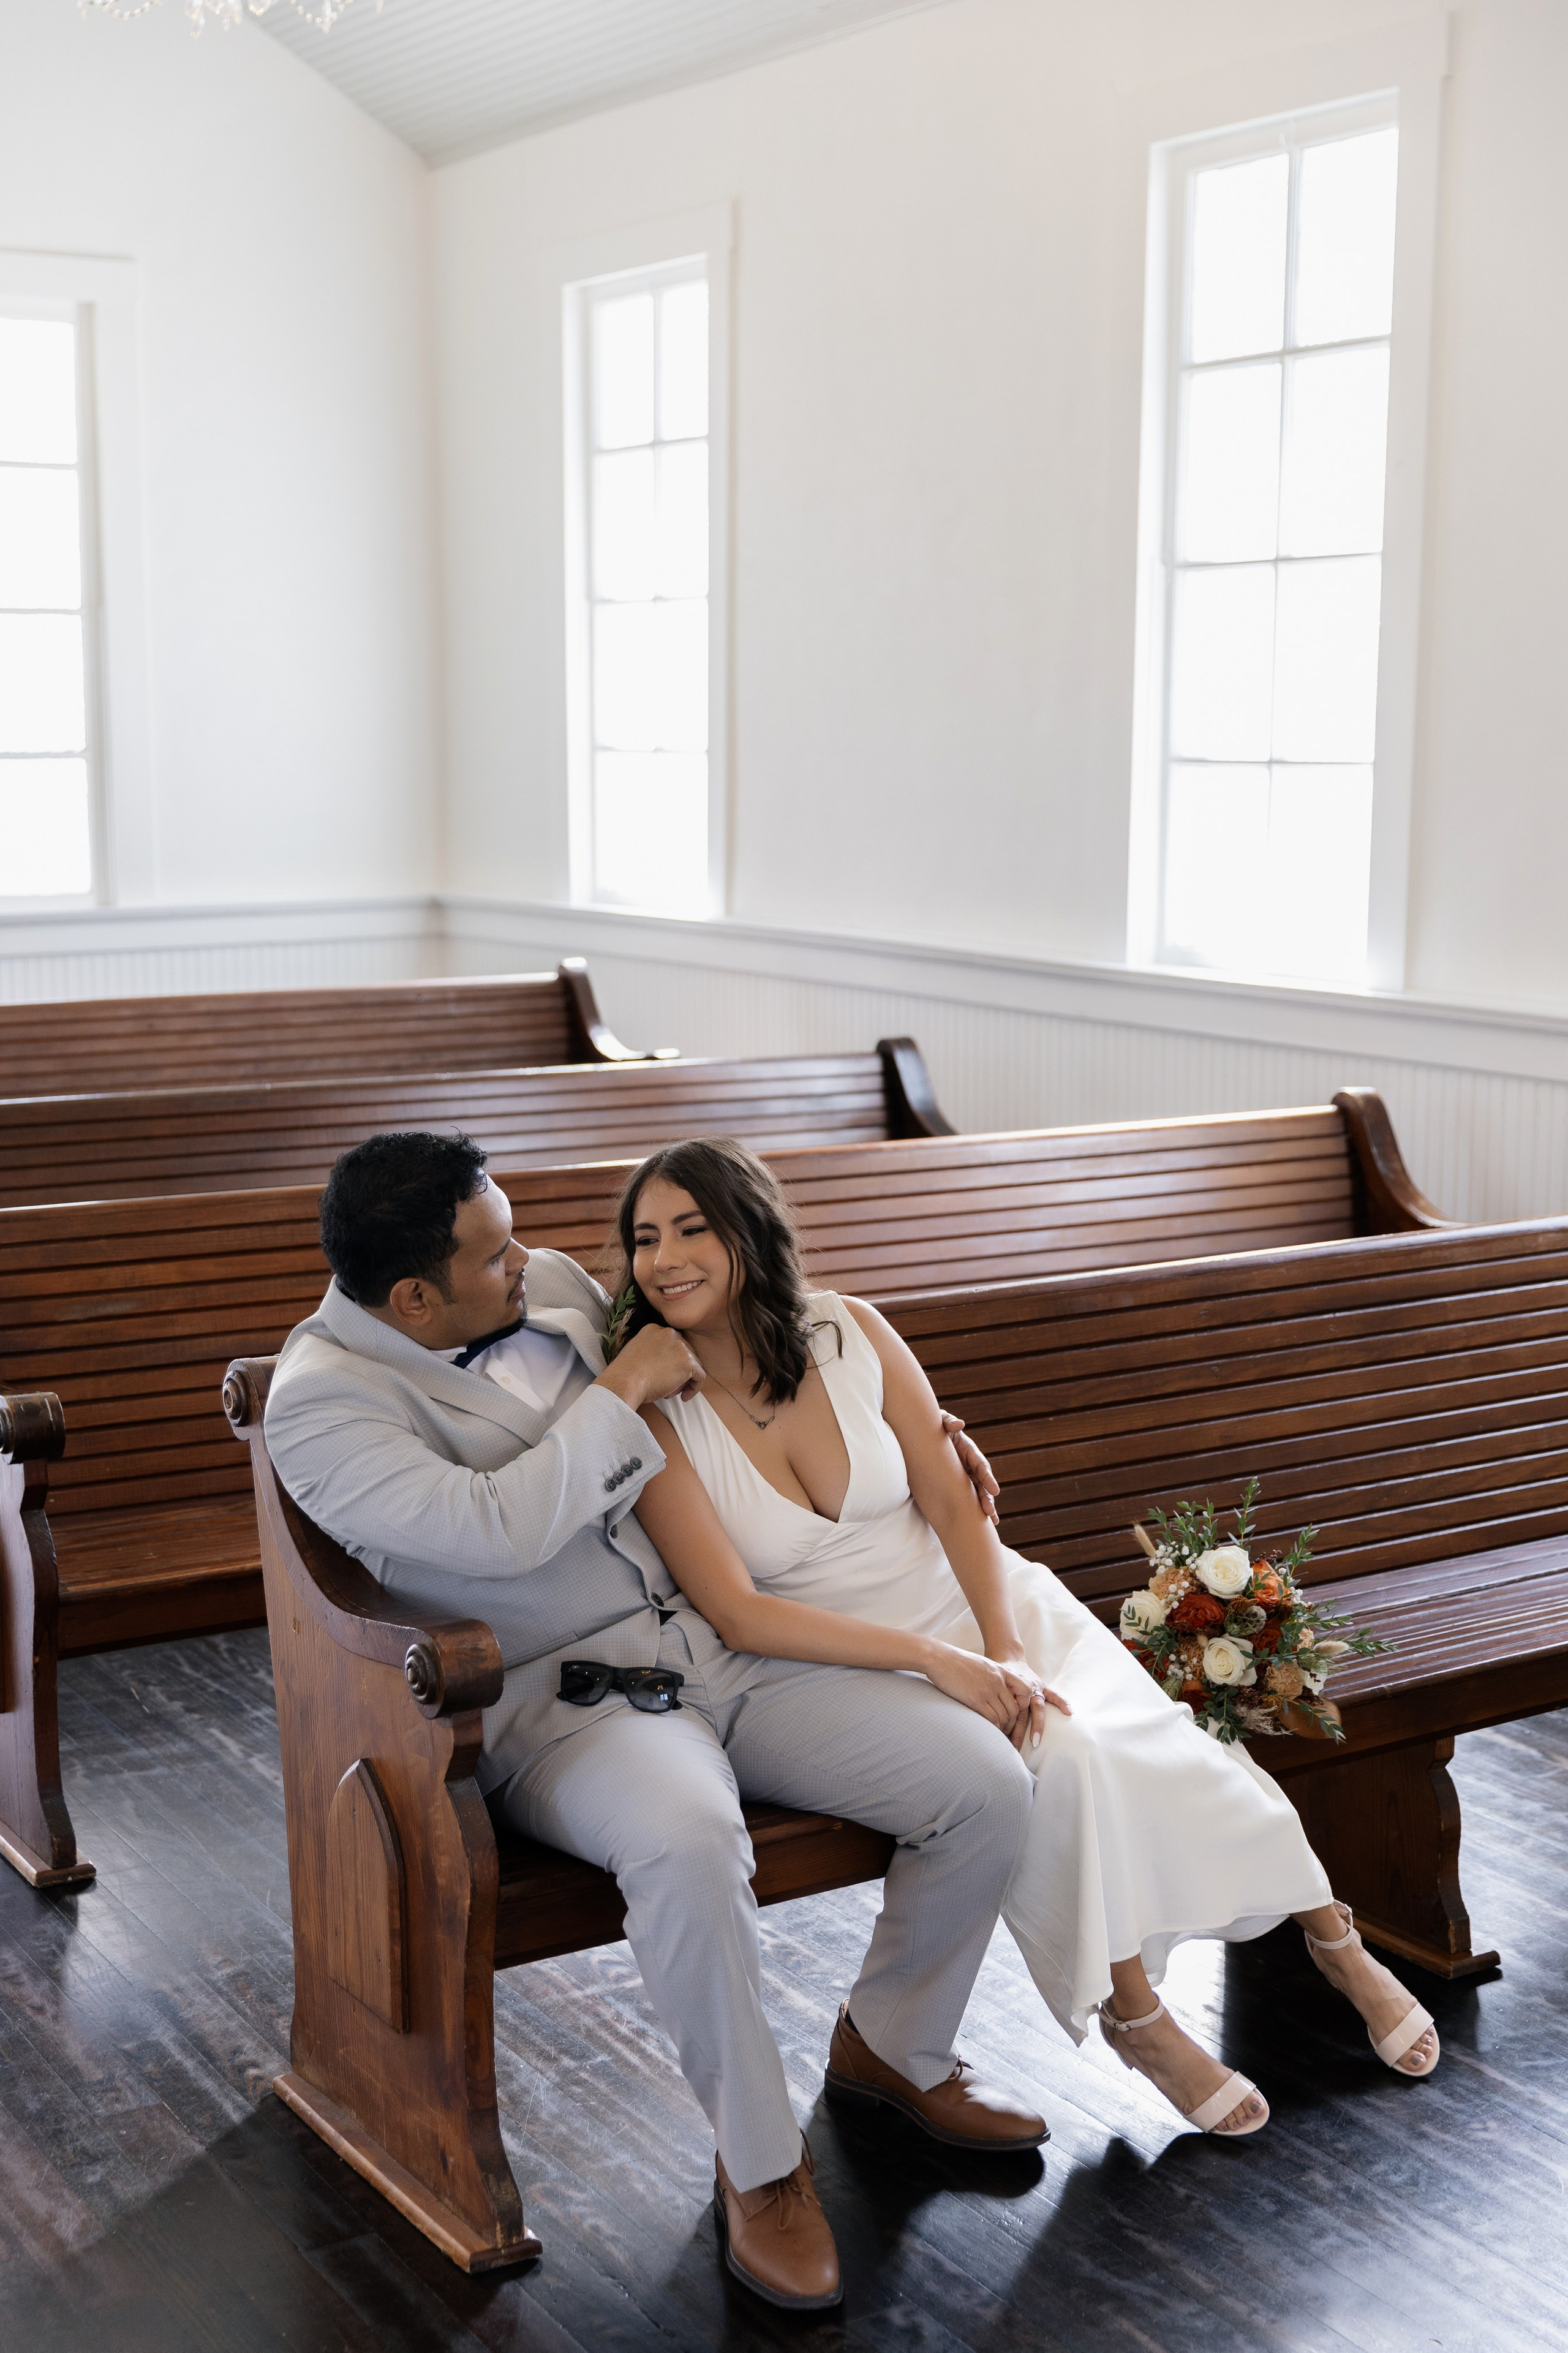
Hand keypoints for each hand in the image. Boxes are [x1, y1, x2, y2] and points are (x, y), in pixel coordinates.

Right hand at [596, 1323, 704, 1408]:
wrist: (624, 1381)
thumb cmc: (625, 1374)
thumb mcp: (635, 1352)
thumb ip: (651, 1352)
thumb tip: (662, 1365)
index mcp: (654, 1329)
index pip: (671, 1345)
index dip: (669, 1362)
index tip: (661, 1375)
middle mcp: (669, 1333)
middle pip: (684, 1353)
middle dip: (677, 1371)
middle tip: (666, 1387)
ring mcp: (680, 1346)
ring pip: (692, 1364)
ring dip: (683, 1381)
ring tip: (669, 1393)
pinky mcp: (688, 1362)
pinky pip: (700, 1376)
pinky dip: (694, 1388)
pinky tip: (683, 1397)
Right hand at [920, 1642, 1060, 1743]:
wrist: (940, 1658)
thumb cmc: (957, 1662)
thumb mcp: (982, 1665)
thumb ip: (993, 1676)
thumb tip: (996, 1692)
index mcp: (1001, 1671)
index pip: (1025, 1690)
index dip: (1023, 1705)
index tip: (1015, 1712)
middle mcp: (998, 1681)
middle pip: (1014, 1709)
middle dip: (1012, 1723)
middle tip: (1005, 1730)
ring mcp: (988, 1690)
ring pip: (1004, 1717)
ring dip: (1001, 1728)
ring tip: (996, 1733)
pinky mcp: (976, 1699)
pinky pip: (992, 1719)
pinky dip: (992, 1728)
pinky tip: (987, 1731)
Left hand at [940, 1411, 999, 1524]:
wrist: (919, 1437)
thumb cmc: (933, 1428)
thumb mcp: (940, 1421)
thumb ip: (948, 1421)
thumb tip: (959, 1425)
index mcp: (968, 1450)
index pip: (981, 1465)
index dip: (988, 1478)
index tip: (995, 1490)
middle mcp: (969, 1465)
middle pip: (981, 1484)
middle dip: (987, 1498)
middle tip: (990, 1513)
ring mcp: (962, 1476)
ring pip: (976, 1493)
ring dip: (984, 1506)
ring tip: (992, 1521)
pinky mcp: (953, 1484)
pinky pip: (963, 1498)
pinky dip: (970, 1509)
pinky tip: (975, 1522)